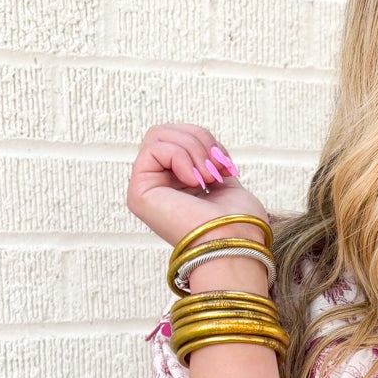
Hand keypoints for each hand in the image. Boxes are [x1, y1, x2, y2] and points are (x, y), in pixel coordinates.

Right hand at [125, 122, 270, 250]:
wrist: (237, 244)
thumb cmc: (239, 224)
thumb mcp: (225, 178)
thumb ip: (207, 158)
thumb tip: (204, 145)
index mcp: (175, 186)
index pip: (177, 138)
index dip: (204, 141)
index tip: (226, 167)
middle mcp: (157, 188)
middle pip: (164, 132)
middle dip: (198, 140)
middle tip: (215, 170)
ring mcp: (145, 191)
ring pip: (158, 136)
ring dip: (193, 149)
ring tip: (209, 178)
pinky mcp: (138, 193)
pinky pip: (154, 149)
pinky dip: (181, 157)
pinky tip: (195, 182)